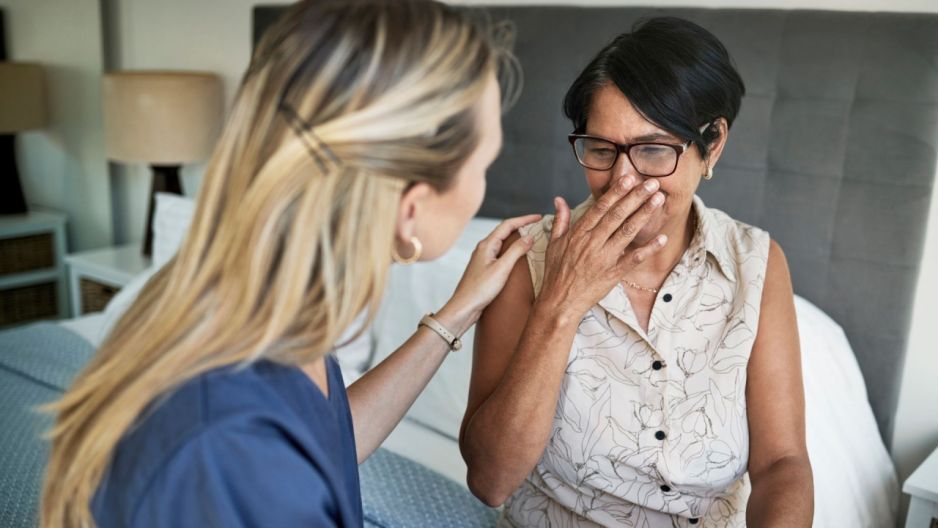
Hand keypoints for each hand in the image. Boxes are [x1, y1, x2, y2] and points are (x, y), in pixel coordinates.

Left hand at [440, 214, 542, 332]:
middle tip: (538, 225)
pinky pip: (501, 252)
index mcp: (487, 245)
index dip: (525, 219)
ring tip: (531, 236)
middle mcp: (484, 248)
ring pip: (503, 241)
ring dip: (517, 237)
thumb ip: (516, 251)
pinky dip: (512, 249)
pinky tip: (518, 255)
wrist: (464, 307)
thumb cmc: (480, 290)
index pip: (508, 225)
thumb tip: (529, 237)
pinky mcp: (485, 268)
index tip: (539, 217)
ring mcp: (484, 258)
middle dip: (522, 225)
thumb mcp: (501, 269)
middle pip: (505, 231)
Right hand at [537, 175, 667, 317]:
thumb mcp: (553, 244)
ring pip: (626, 232)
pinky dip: (648, 249)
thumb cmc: (556, 273)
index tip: (628, 178)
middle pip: (616, 215)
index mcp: (578, 234)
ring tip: (658, 200)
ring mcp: (603, 258)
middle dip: (635, 197)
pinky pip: (633, 259)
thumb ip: (560, 220)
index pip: (600, 208)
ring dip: (644, 215)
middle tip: (651, 183)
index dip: (615, 192)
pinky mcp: (612, 274)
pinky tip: (661, 238)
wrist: (559, 302)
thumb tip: (559, 200)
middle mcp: (592, 243)